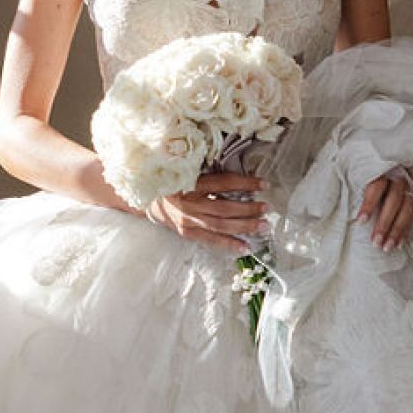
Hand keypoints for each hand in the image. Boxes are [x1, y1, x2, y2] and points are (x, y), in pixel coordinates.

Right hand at [146, 169, 271, 247]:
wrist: (145, 197)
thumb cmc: (168, 179)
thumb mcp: (183, 167)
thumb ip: (205, 167)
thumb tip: (236, 166)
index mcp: (189, 182)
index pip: (222, 183)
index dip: (244, 183)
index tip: (264, 183)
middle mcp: (188, 203)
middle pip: (224, 208)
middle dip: (248, 209)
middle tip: (268, 208)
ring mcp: (187, 221)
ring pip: (220, 226)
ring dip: (244, 227)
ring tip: (263, 227)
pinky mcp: (186, 232)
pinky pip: (210, 240)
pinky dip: (228, 244)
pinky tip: (245, 247)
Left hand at [359, 168, 412, 253]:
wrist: (391, 167)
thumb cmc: (368, 175)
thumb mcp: (359, 176)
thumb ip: (354, 188)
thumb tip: (344, 210)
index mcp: (383, 170)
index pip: (376, 186)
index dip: (369, 204)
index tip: (361, 221)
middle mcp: (398, 178)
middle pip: (394, 200)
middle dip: (384, 223)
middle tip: (375, 241)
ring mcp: (409, 187)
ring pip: (407, 210)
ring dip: (397, 231)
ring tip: (387, 247)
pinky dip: (406, 231)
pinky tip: (398, 244)